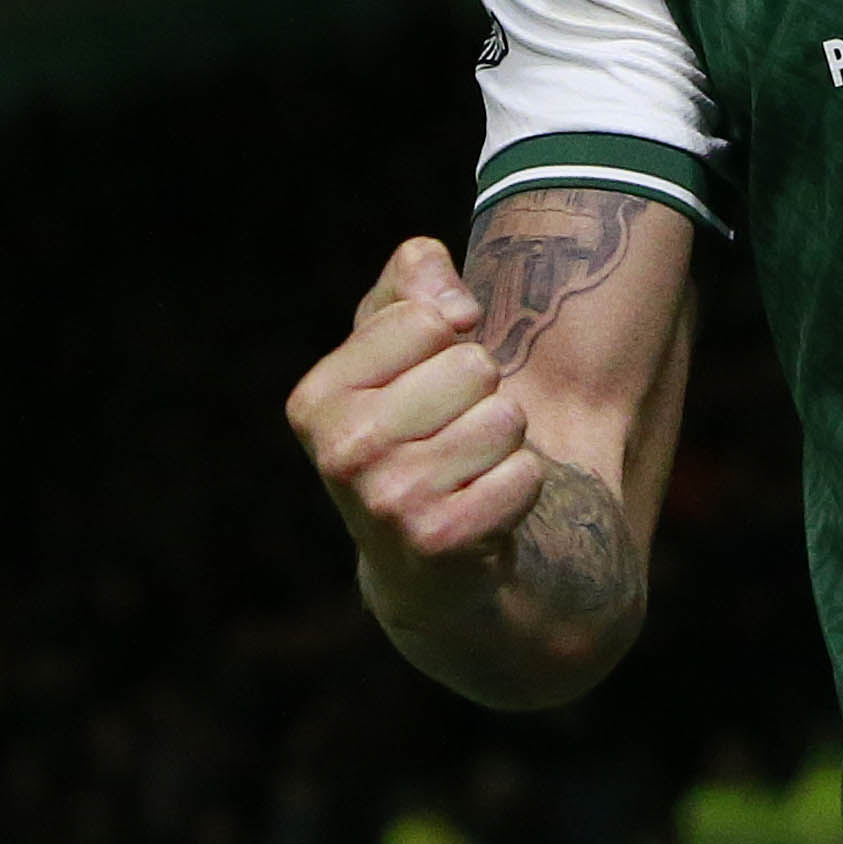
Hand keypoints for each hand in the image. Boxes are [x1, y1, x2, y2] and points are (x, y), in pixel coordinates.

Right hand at [285, 238, 540, 572]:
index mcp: (317, 398)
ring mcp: (388, 501)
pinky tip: (483, 506)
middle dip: (482, 394)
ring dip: (504, 441)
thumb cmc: (414, 429)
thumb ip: (413, 279)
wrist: (426, 563)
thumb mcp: (395, 344)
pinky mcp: (441, 540)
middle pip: (474, 367)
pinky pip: (525, 473)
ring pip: (505, 418)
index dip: (448, 342)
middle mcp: (342, 450)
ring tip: (468, 470)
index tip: (426, 385)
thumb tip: (455, 307)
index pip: (427, 319)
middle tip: (453, 435)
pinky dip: (519, 485)